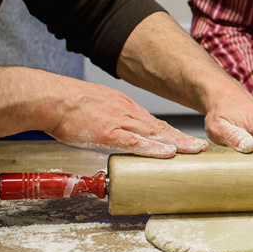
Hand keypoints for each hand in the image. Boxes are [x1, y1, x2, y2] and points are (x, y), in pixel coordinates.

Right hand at [47, 80, 207, 157]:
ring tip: (195, 151)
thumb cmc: (67, 105)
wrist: (50, 98)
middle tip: (202, 147)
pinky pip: (135, 142)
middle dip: (183, 139)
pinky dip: (153, 148)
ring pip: (154, 134)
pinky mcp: (108, 132)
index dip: (171, 134)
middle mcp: (127, 113)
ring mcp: (119, 122)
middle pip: (160, 128)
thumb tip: (116, 138)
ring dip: (177, 143)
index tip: (185, 142)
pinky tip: (168, 153)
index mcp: (124, 107)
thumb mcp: (96, 109)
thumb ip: (109, 122)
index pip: (153, 123)